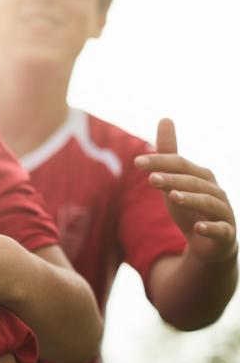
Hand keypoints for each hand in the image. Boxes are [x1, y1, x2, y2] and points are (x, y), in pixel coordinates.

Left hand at [136, 119, 237, 263]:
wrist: (209, 243)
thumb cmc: (190, 206)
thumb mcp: (174, 179)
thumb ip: (169, 153)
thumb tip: (165, 118)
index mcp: (202, 176)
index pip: (181, 164)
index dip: (160, 161)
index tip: (136, 162)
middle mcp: (215, 191)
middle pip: (194, 182)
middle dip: (172, 179)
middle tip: (150, 179)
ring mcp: (223, 212)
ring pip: (208, 203)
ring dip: (191, 199)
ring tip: (172, 197)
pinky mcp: (226, 234)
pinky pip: (221, 230)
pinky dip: (210, 228)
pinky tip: (197, 228)